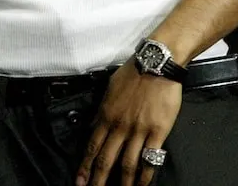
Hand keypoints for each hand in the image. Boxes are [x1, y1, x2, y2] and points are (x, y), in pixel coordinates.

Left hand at [76, 64, 181, 185]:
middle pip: (106, 159)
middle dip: (98, 179)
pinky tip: (142, 184)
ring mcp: (138, 130)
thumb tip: (94, 125)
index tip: (79, 180)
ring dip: (122, 182)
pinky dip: (145, 175)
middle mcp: (119, 126)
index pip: (92, 146)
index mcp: (106, 115)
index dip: (85, 165)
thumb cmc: (133, 74)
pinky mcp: (157, 132)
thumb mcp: (109, 90)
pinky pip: (150, 158)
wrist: (156, 65)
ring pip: (127, 163)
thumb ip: (102, 110)